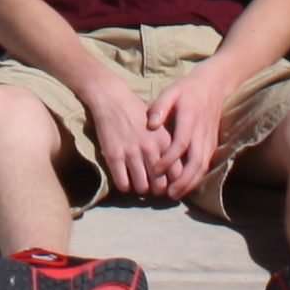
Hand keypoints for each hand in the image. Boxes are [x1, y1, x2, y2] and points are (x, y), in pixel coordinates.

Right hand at [79, 80, 170, 199]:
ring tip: (138, 182)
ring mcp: (131, 153)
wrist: (112, 99)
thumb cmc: (138, 113)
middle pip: (159, 185)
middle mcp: (150, 148)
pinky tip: (125, 179)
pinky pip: (123, 183)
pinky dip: (125, 186)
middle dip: (157, 190)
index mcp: (164, 141)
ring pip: (142, 187)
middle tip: (153, 187)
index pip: (176, 174)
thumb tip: (176, 171)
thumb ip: (168, 146)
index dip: (173, 184)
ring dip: (141, 189)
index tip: (169, 185)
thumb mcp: (160, 126)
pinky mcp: (114, 156)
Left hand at [140, 70, 230, 197]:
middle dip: (182, 180)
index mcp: (190, 118)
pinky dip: (197, 178)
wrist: (214, 85)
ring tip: (176, 194)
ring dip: (191, 183)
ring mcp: (209, 139)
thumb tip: (150, 124)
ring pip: (203, 166)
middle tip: (168, 193)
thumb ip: (160, 106)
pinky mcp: (213, 144)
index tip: (155, 169)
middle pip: (196, 161)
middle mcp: (202, 132)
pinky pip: (206, 164)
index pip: (181, 143)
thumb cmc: (188, 89)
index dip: (169, 159)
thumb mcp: (172, 91)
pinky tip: (186, 186)